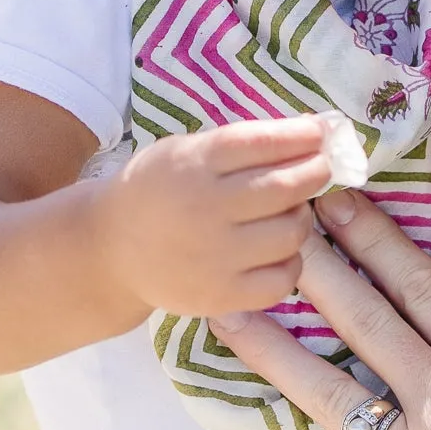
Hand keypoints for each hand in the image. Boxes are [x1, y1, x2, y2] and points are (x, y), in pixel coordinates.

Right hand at [93, 119, 336, 318]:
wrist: (110, 251)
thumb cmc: (159, 191)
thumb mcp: (184, 152)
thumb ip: (241, 145)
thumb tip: (312, 133)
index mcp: (193, 164)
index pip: (261, 143)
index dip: (300, 136)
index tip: (320, 134)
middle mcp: (204, 208)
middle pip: (285, 187)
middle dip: (314, 172)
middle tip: (318, 169)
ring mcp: (213, 256)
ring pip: (291, 232)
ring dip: (300, 217)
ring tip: (287, 212)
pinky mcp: (220, 295)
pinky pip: (283, 278)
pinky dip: (290, 262)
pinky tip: (275, 252)